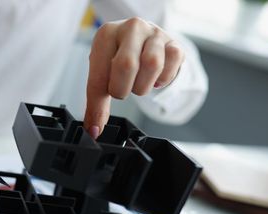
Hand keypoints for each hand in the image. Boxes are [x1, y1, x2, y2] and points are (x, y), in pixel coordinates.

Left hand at [84, 17, 184, 137]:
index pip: (99, 75)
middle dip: (123, 89)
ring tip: (138, 82)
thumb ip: (97, 102)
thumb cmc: (118, 56)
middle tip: (122, 89)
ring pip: (152, 64)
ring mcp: (155, 34)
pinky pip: (171, 66)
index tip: (96, 126)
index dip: (98, 104)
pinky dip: (163, 80)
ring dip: (143, 85)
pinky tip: (154, 78)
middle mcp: (131, 28)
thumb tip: (93, 130)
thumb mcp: (102, 74)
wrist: (142, 39)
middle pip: (126, 65)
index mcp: (106, 35)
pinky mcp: (174, 43)